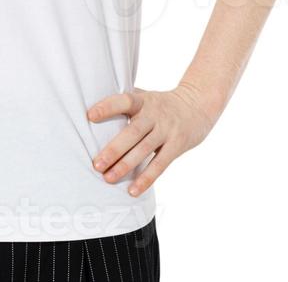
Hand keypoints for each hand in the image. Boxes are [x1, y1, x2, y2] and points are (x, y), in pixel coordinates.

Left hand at [87, 83, 219, 196]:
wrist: (198, 105)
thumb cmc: (161, 103)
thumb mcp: (144, 96)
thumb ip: (124, 102)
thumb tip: (90, 106)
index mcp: (143, 101)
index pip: (124, 101)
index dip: (107, 107)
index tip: (90, 116)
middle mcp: (155, 115)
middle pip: (132, 133)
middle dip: (113, 150)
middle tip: (96, 164)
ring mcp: (167, 131)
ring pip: (144, 150)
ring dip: (125, 166)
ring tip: (108, 179)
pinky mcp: (177, 146)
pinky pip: (160, 164)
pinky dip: (146, 178)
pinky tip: (132, 190)